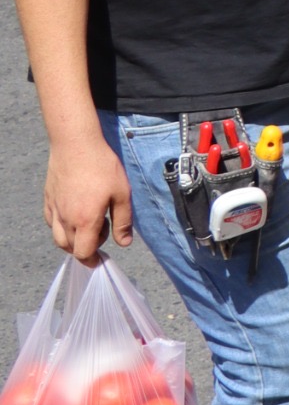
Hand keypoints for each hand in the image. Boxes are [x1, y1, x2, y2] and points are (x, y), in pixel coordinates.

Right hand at [44, 132, 130, 264]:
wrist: (76, 144)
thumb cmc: (102, 167)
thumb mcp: (121, 194)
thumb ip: (123, 222)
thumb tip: (124, 243)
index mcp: (84, 220)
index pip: (83, 252)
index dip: (93, 259)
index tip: (102, 257)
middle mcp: (65, 218)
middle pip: (69, 247)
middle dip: (86, 248)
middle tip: (104, 229)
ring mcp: (53, 208)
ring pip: (57, 237)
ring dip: (72, 239)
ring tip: (89, 224)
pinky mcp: (48, 199)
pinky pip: (51, 222)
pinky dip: (61, 226)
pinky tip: (75, 214)